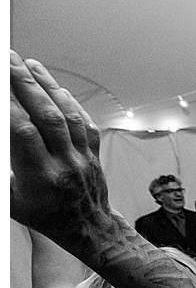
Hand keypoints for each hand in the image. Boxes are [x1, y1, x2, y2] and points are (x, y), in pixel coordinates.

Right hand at [10, 53, 107, 239]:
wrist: (89, 229)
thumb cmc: (45, 216)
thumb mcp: (12, 201)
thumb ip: (1, 176)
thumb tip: (2, 136)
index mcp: (40, 177)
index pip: (24, 134)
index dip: (10, 106)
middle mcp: (64, 164)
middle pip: (47, 117)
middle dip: (26, 84)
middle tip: (8, 58)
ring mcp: (82, 157)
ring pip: (67, 116)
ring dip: (47, 86)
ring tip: (29, 64)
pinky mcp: (94, 154)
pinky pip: (84, 123)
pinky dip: (70, 102)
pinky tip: (56, 86)